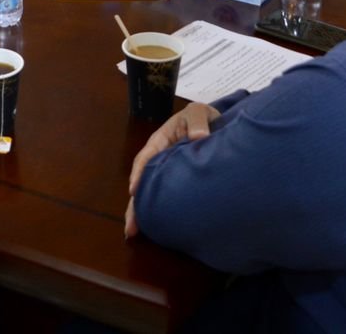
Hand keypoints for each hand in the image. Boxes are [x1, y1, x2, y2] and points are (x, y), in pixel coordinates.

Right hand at [124, 102, 219, 237]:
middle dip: (134, 204)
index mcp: (160, 141)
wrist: (215, 125)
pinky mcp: (176, 183)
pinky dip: (158, 212)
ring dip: (141, 212)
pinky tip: (156, 228)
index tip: (134, 191)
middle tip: (130, 227)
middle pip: (142, 183)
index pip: (146, 158)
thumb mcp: (198, 112)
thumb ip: (197, 121)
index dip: (139, 174)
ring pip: (150, 193)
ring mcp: (166, 173)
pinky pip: (164, 197)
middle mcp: (159, 159)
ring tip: (133, 233)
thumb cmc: (200, 117)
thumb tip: (200, 137)